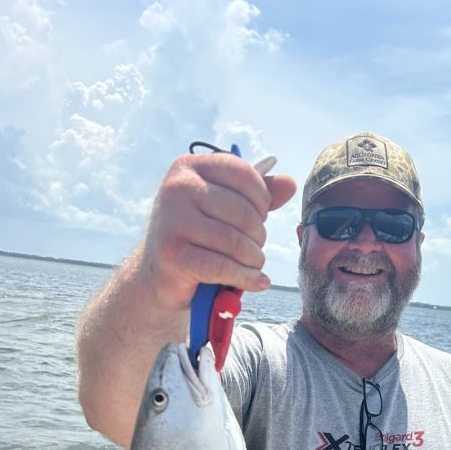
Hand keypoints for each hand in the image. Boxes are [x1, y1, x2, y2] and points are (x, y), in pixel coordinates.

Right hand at [139, 151, 296, 310]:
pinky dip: (246, 278)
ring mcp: (172, 221)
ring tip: (253, 265)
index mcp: (190, 167)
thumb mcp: (223, 208)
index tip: (259, 217)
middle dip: (258, 236)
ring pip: (237, 243)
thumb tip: (290, 184)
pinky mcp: (173, 255)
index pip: (244, 175)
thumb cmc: (197, 235)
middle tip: (253, 247)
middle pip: (244, 213)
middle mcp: (178, 188)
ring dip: (254, 260)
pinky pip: (224, 267)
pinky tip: (257, 282)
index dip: (262, 201)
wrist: (160, 273)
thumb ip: (257, 195)